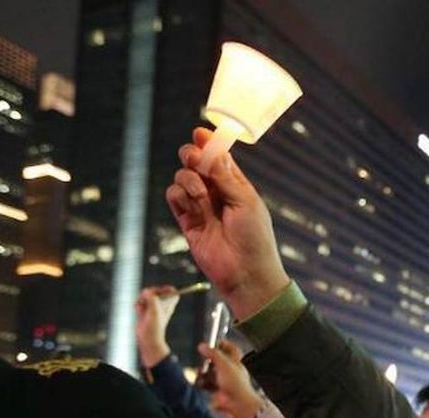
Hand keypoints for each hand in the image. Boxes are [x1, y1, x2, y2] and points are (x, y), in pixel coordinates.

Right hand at [134, 287, 178, 367]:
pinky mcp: (145, 311)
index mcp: (170, 304)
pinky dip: (138, 305)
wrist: (148, 338)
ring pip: (146, 295)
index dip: (165, 289)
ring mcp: (154, 307)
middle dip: (149, 292)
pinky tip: (139, 312)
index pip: (171, 290)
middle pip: (156, 290)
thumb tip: (146, 291)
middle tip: (147, 298)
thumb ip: (152, 298)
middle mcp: (163, 304)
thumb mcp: (155, 310)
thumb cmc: (155, 326)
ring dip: (142, 300)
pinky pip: (140, 302)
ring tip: (143, 307)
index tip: (159, 293)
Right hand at [165, 127, 288, 319]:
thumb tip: (210, 150)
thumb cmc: (254, 238)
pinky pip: (174, 197)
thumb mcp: (245, 201)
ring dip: (189, 180)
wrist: (245, 274)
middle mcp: (217, 193)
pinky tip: (192, 207)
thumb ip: (225, 176)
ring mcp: (200, 207)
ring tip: (202, 196)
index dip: (209, 144)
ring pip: (182, 178)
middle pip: (195, 163)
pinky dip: (179, 196)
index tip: (200, 133)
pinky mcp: (187, 222)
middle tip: (194, 159)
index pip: (219, 157)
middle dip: (192, 156)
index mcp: (237, 185)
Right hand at [199, 339, 265, 417]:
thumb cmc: (236, 384)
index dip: (225, 344)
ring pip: (209, 372)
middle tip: (201, 357)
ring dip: (202, 372)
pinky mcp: (215, 390)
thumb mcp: (225, 364)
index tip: (214, 342)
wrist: (236, 404)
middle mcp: (229, 371)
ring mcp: (222, 381)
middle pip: (217, 361)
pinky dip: (200, 382)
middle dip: (208, 360)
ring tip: (198, 371)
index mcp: (236, 363)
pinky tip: (198, 381)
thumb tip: (202, 345)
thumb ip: (213, 354)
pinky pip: (205, 384)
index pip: (232, 350)